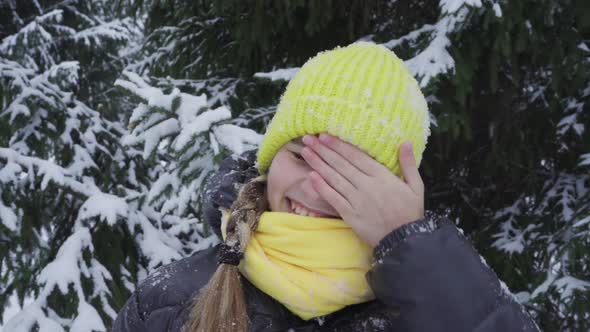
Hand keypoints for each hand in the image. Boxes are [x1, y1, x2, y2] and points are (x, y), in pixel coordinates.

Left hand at [300, 134, 424, 246]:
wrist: (403, 241)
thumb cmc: (410, 212)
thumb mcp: (416, 186)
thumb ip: (409, 163)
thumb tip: (405, 141)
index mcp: (382, 176)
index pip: (356, 156)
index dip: (339, 145)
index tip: (325, 136)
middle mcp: (367, 185)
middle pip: (341, 164)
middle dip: (323, 150)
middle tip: (308, 139)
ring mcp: (357, 200)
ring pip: (334, 178)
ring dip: (319, 164)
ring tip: (306, 152)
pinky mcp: (350, 214)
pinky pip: (333, 198)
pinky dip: (321, 187)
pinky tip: (311, 177)